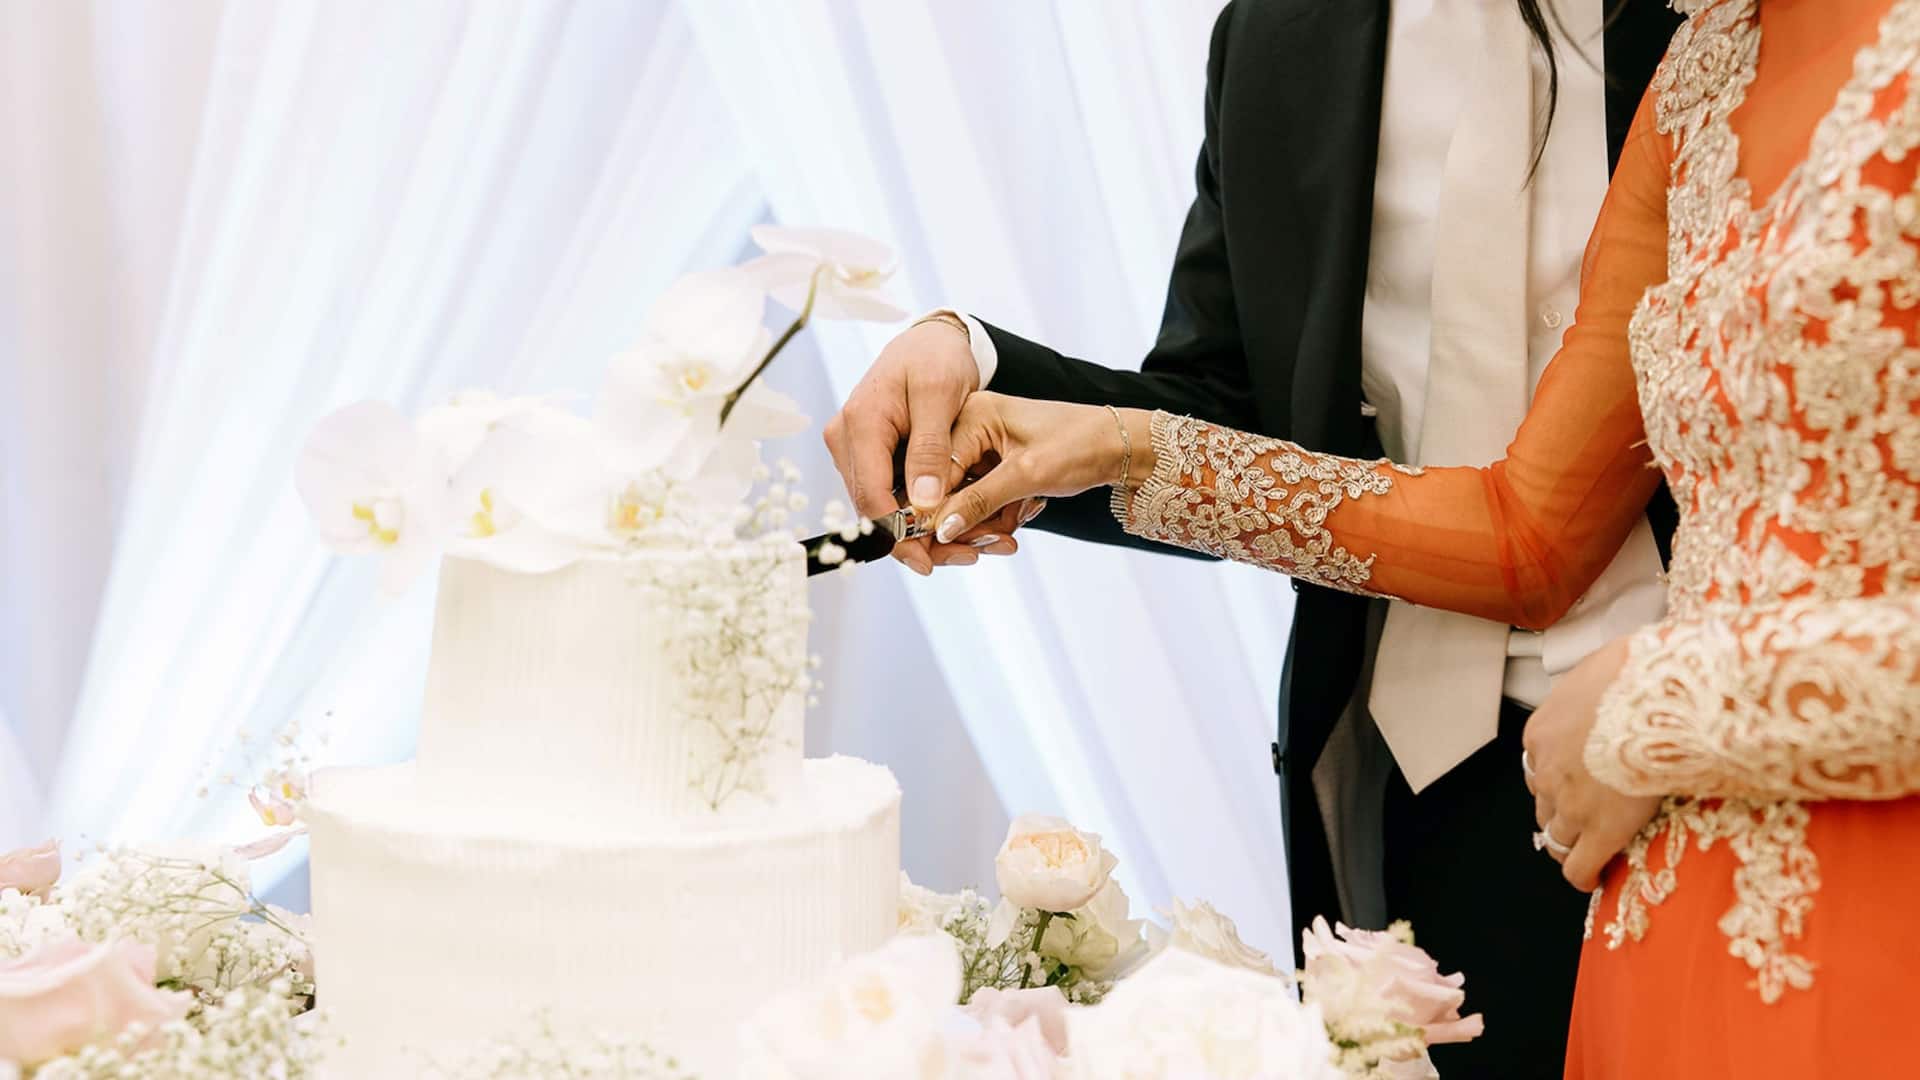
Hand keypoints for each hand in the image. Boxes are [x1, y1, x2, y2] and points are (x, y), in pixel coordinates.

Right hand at [822, 319, 1027, 574]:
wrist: (929, 342)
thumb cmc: (935, 359)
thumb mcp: (940, 396)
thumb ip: (930, 448)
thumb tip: (923, 501)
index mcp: (860, 424)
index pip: (871, 495)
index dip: (898, 533)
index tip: (930, 560)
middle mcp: (847, 439)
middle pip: (872, 508)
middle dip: (912, 538)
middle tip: (957, 558)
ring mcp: (854, 448)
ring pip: (880, 506)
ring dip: (916, 530)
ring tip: (963, 546)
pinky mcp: (868, 454)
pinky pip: (888, 493)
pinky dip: (916, 511)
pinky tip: (949, 523)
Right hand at [930, 393, 1152, 542]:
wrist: (1119, 446)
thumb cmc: (1080, 444)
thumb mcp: (1027, 474)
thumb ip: (979, 501)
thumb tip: (940, 527)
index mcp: (970, 415)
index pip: (931, 472)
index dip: (931, 512)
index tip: (933, 546)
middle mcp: (969, 429)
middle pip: (941, 491)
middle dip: (963, 523)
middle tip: (982, 547)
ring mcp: (981, 450)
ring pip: (961, 502)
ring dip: (984, 524)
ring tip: (1009, 533)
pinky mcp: (994, 467)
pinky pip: (980, 502)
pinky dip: (997, 517)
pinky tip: (1021, 516)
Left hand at [1522, 635, 1662, 891]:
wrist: (1653, 697)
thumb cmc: (1635, 674)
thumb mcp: (1600, 672)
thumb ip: (1595, 692)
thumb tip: (1616, 683)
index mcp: (1541, 734)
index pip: (1539, 766)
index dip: (1559, 778)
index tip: (1576, 783)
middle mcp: (1546, 771)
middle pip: (1543, 803)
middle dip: (1560, 812)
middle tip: (1584, 818)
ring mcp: (1569, 804)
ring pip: (1556, 837)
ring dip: (1569, 844)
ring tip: (1590, 850)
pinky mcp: (1600, 830)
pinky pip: (1579, 866)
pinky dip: (1584, 876)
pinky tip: (1595, 880)